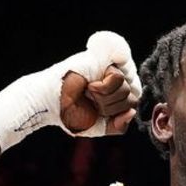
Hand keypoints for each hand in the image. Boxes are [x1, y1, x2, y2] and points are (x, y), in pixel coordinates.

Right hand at [0, 31, 140, 149]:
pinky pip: (120, 77)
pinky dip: (105, 88)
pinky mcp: (103, 59)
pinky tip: (91, 86)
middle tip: (91, 101)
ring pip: (127, 89)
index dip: (118, 113)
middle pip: (134, 98)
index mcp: (116, 94)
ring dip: (105, 99)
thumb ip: (119, 126)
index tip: (98, 112)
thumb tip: (131, 113)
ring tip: (89, 93)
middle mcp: (116, 79)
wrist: (52, 105)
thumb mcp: (99, 127)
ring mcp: (110, 68)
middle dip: (110, 108)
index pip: (134, 105)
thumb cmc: (71, 113)